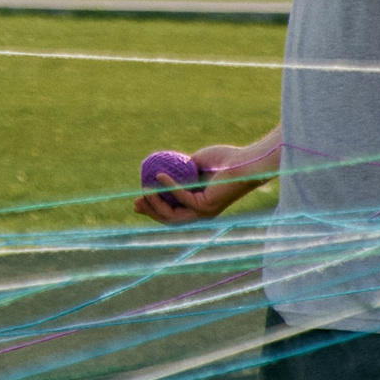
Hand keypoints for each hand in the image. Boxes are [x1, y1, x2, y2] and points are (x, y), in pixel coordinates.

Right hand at [133, 144, 259, 224]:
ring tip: (145, 190)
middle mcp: (200, 213)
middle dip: (150, 212)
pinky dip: (168, 187)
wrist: (243, 161)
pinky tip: (159, 175)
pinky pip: (182, 198)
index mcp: (197, 205)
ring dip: (155, 205)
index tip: (138, 198)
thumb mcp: (194, 164)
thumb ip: (179, 169)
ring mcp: (204, 212)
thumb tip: (158, 168)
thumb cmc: (223, 160)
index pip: (171, 213)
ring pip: (173, 216)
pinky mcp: (206, 206)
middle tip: (136, 201)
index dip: (152, 208)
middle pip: (169, 219)